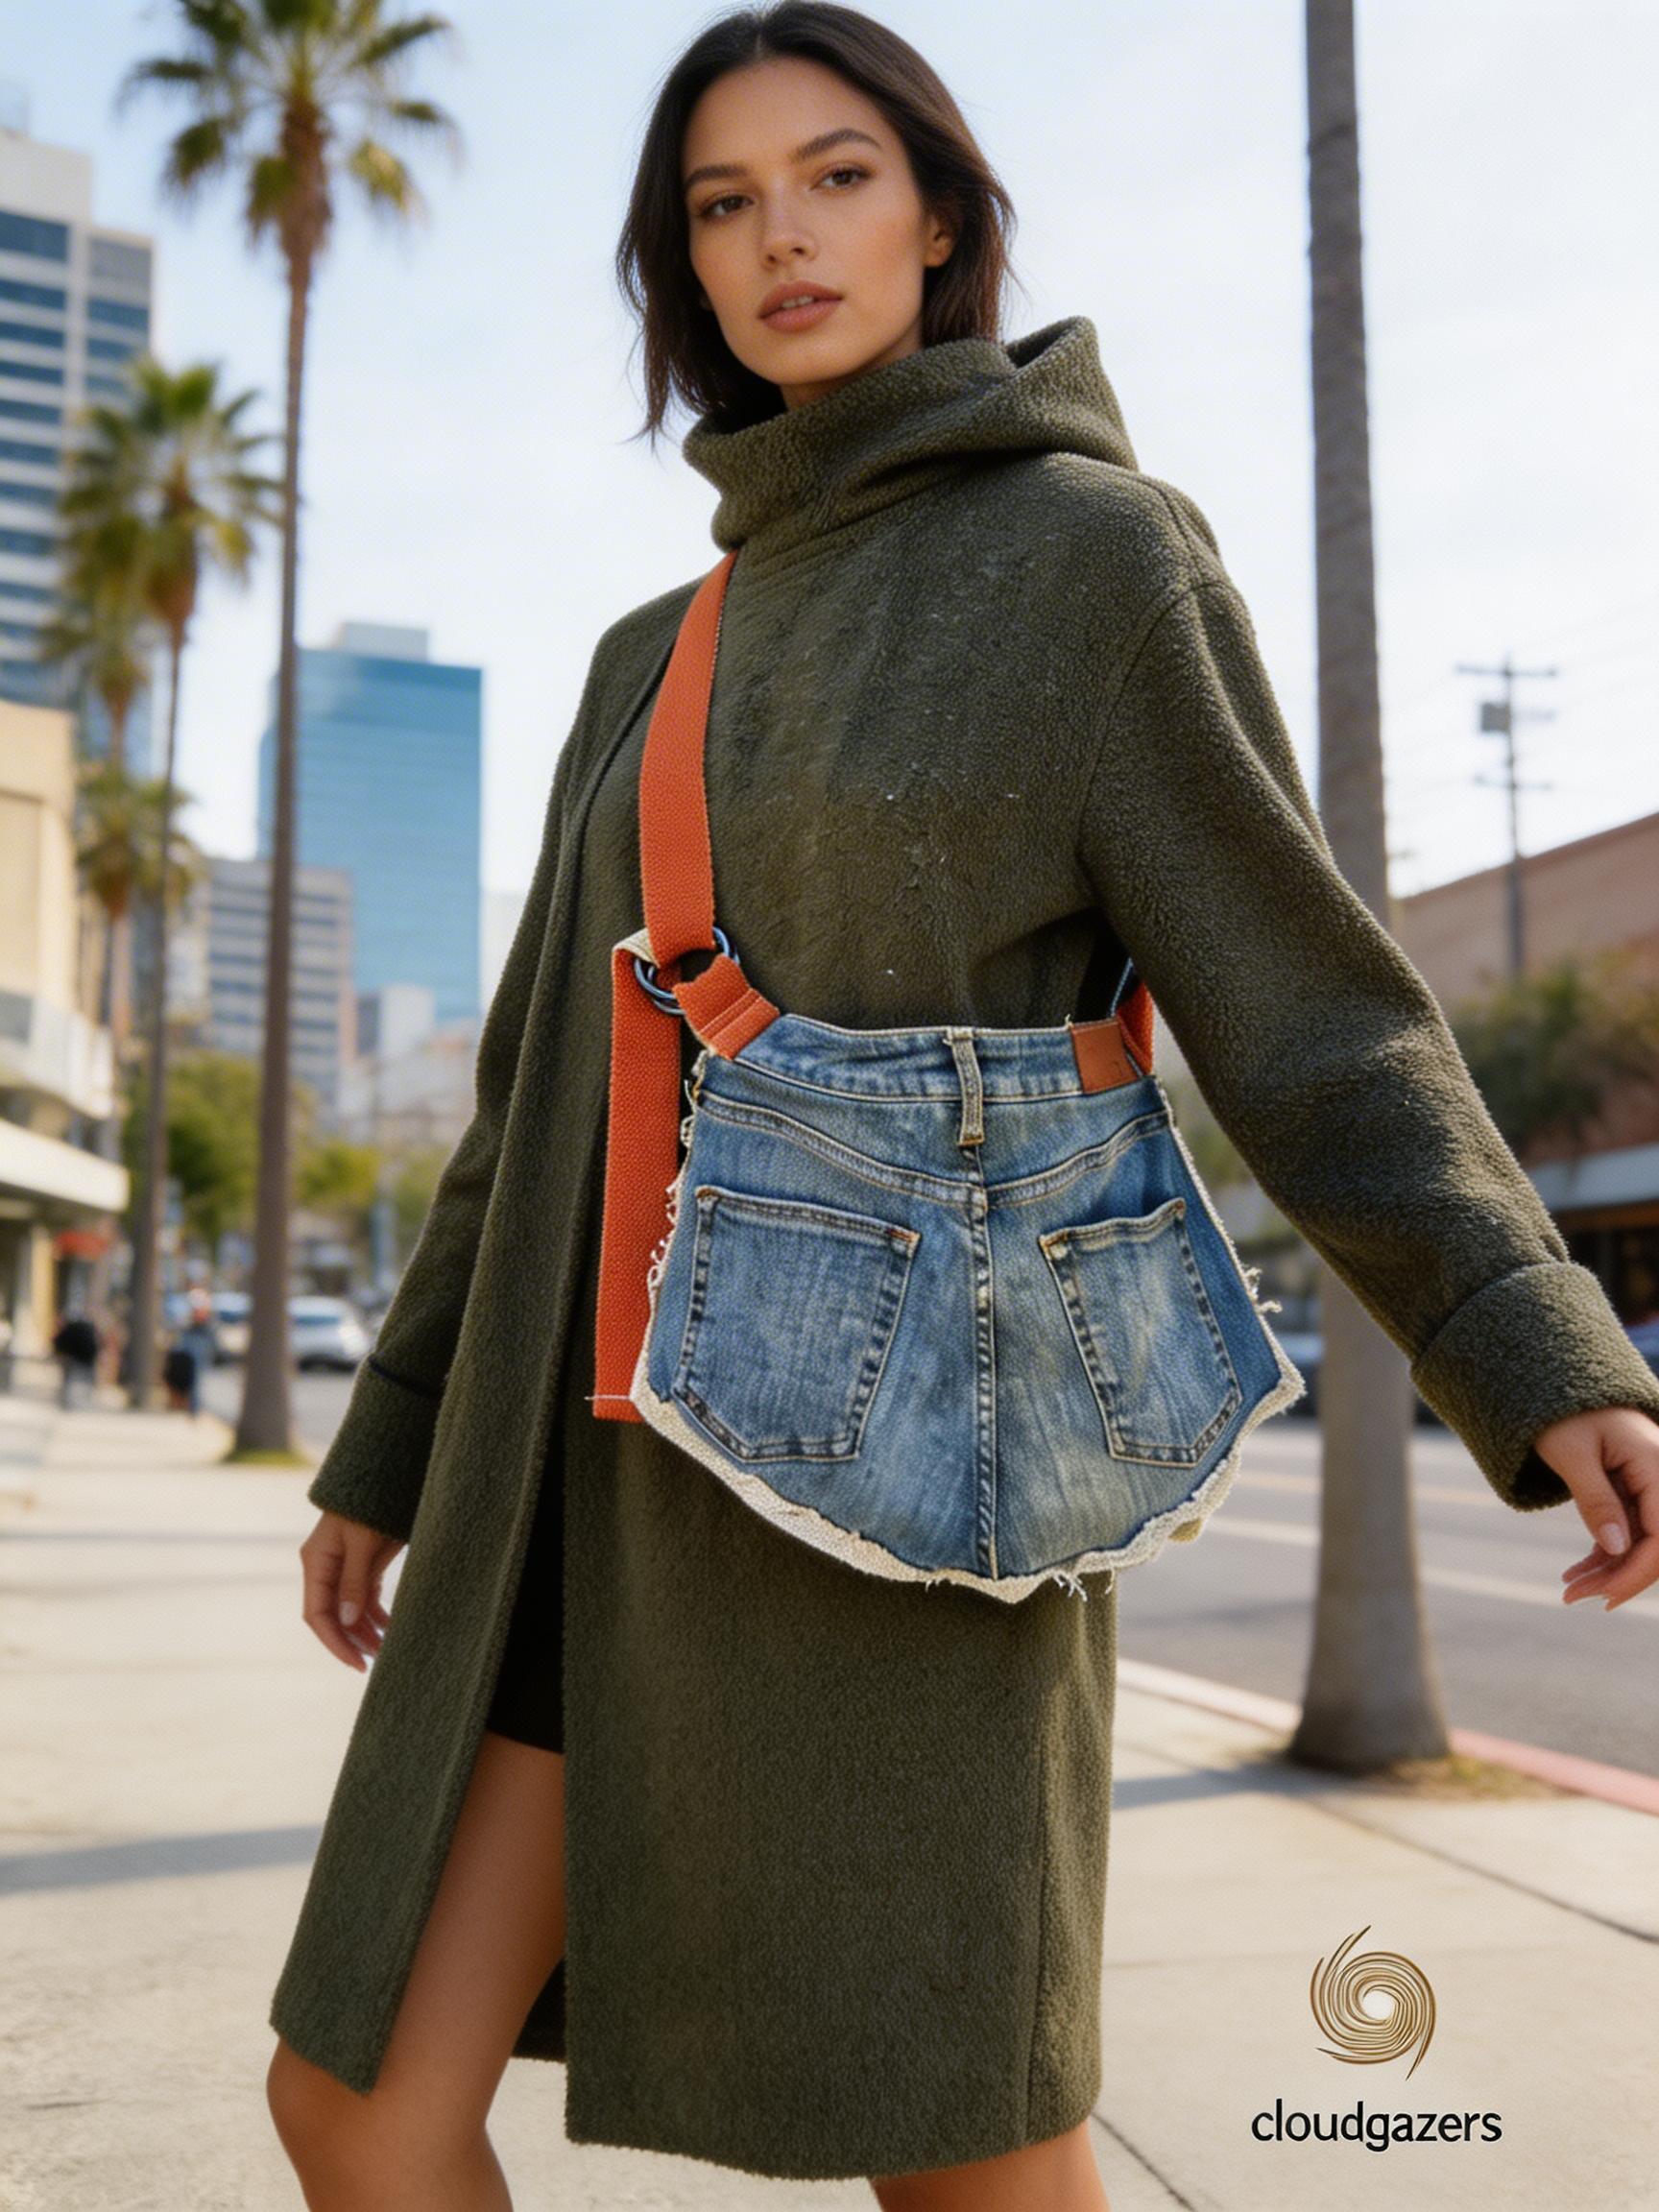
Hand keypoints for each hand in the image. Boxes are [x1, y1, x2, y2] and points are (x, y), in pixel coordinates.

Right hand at [299, 1509, 404, 1668]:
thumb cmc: (369, 1504)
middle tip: (377, 1660)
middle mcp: (326, 1569)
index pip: (317, 1615)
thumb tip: (346, 1622)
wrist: (385, 1475)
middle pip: (333, 1617)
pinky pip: (364, 1598)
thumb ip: (354, 1582)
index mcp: (316, 1563)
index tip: (356, 1662)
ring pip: (350, 1611)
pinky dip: (376, 1615)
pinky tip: (389, 1629)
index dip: (334, 1642)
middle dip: (352, 1640)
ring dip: (365, 1631)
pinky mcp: (363, 1565)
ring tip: (386, 1649)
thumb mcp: (361, 1542)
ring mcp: (344, 1568)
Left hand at [1531, 1406, 1658, 1612]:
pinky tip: (1577, 1574)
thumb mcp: (1571, 1454)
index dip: (1638, 1571)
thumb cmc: (1563, 1413)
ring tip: (1568, 1590)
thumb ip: (1595, 1499)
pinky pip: (1629, 1533)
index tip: (1605, 1598)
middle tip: (1571, 1597)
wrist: (1561, 1388)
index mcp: (1656, 1465)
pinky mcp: (1635, 1494)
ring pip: (1641, 1543)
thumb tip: (1616, 1549)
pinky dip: (1604, 1555)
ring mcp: (1650, 1488)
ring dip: (1609, 1571)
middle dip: (1619, 1577)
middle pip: (1656, 1545)